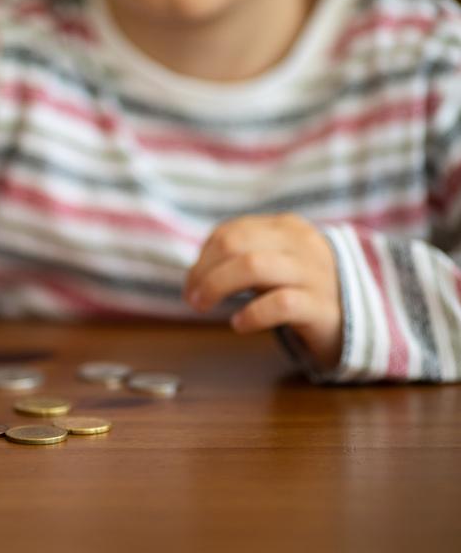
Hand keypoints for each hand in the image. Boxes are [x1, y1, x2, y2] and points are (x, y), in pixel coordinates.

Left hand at [184, 214, 342, 367]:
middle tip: (193, 299)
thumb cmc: (304, 290)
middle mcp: (301, 244)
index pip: (230, 232)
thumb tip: (195, 276)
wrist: (362, 319)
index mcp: (286, 228)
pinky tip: (239, 324)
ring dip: (217, 286)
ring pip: (254, 265)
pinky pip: (280, 303)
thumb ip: (240, 260)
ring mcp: (314, 274)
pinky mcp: (322, 308)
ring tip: (203, 307)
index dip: (202, 259)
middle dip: (204, 272)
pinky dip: (252, 313)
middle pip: (235, 243)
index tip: (191, 286)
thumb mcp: (274, 265)